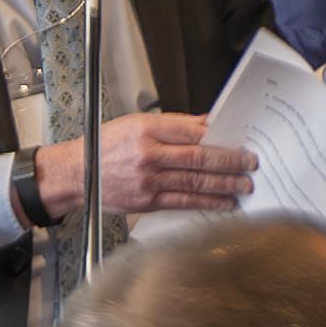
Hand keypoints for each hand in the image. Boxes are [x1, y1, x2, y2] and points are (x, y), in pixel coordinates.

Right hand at [93, 110, 254, 216]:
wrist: (75, 174)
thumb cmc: (103, 147)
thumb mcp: (134, 124)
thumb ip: (172, 125)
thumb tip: (205, 125)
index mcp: (145, 129)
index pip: (191, 131)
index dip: (220, 136)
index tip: (239, 139)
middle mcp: (147, 154)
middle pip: (198, 157)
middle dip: (230, 161)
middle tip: (250, 163)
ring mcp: (148, 180)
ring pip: (195, 181)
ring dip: (225, 184)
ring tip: (244, 185)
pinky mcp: (147, 201)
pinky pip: (184, 202)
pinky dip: (208, 203)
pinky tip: (224, 202)